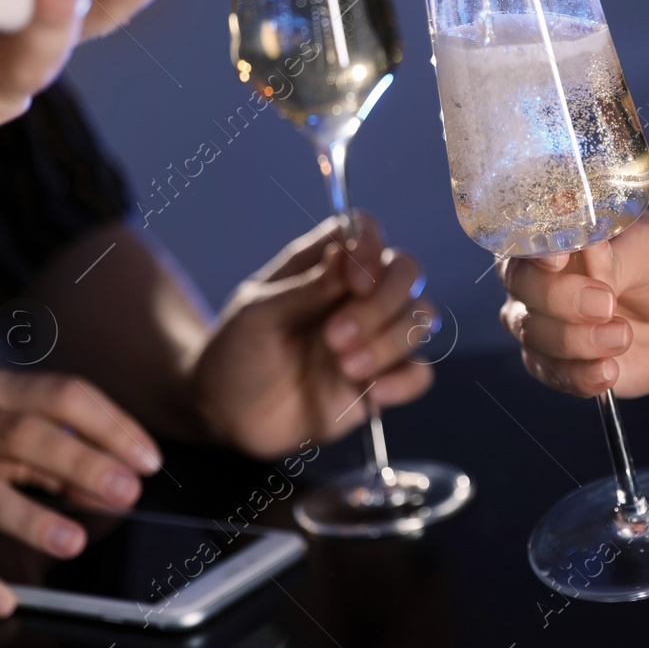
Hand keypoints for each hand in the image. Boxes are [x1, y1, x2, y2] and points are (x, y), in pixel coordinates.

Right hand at [0, 370, 159, 616]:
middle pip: (26, 436)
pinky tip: (3, 599)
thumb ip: (55, 451)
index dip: (112, 425)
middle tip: (125, 491)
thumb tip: (117, 478)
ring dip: (29, 517)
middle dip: (80, 463)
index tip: (150, 457)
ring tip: (71, 541)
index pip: (64, 396)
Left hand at [190, 214, 434, 459]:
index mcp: (324, 265)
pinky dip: (406, 379)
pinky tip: (375, 393)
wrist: (228, 416)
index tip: (354, 282)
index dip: (370, 246)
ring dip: (390, 341)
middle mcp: (357, 294)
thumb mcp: (257, 316)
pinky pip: (419, 372)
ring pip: (420, 317)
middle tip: (335, 337)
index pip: (365, 230)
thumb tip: (346, 258)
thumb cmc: (236, 352)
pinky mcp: (383, 379)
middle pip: (406, 271)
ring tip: (345, 368)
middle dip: (382, 303)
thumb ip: (304, 289)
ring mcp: (374, 336)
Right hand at [499, 211, 648, 397]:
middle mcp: (544, 277)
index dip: (536, 251)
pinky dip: (578, 376)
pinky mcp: (565, 362)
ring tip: (624, 336)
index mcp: (561, 234)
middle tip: (606, 305)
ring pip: (533, 335)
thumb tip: (589, 254)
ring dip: (576, 341)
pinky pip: (553, 374)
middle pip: (521, 288)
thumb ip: (617, 254)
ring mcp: (550, 322)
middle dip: (559, 300)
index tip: (560, 260)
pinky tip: (609, 372)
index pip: (528, 237)